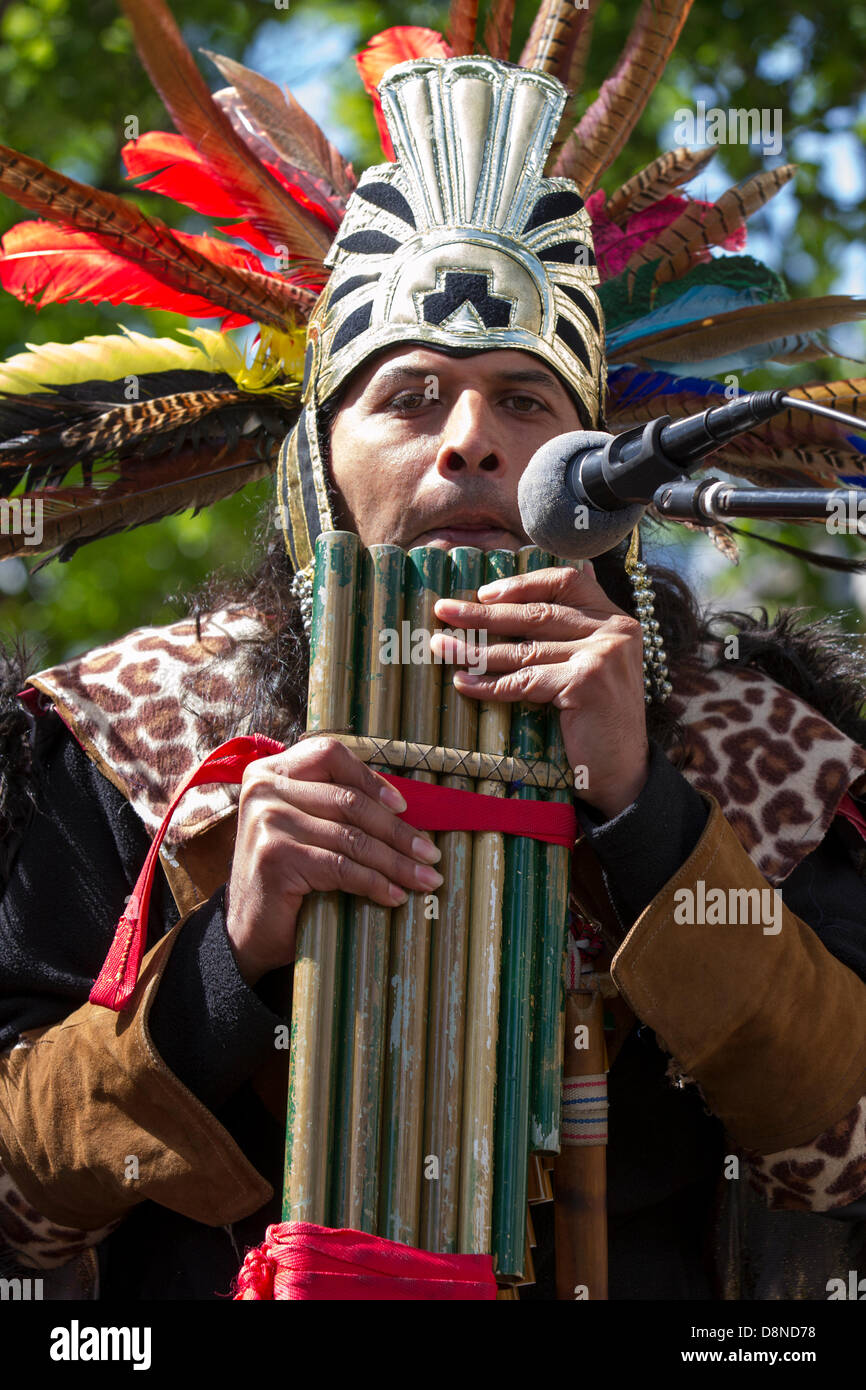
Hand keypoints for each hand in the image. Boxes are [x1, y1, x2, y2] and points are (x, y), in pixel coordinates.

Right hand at [225, 737, 442, 984]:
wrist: (247, 930)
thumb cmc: (287, 876)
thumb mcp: (306, 827)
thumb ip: (334, 806)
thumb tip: (402, 805)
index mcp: (270, 771)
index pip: (330, 756)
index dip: (371, 779)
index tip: (404, 807)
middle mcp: (263, 788)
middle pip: (349, 801)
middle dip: (398, 832)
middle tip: (430, 854)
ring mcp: (267, 820)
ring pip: (351, 837)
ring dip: (396, 862)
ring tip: (424, 879)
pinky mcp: (275, 856)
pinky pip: (342, 867)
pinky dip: (375, 883)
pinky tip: (395, 896)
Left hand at [432, 563, 649, 820]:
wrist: (624, 771)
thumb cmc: (598, 718)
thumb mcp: (592, 664)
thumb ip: (569, 633)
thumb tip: (512, 600)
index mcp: (614, 618)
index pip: (565, 582)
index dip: (521, 584)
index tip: (483, 592)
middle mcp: (614, 630)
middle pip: (535, 615)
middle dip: (483, 613)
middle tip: (443, 611)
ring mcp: (601, 655)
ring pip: (523, 649)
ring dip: (475, 649)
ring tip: (440, 646)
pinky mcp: (585, 683)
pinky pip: (524, 681)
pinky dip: (489, 684)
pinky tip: (463, 683)